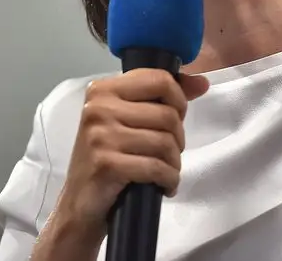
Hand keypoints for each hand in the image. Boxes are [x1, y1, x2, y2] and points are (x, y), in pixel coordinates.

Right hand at [52, 69, 209, 239]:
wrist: (79, 201)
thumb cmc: (107, 157)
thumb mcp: (127, 119)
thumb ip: (162, 97)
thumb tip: (201, 83)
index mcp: (103, 89)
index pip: (159, 79)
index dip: (179, 100)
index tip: (177, 117)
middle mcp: (99, 108)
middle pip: (167, 114)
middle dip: (178, 139)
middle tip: (169, 153)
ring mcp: (100, 136)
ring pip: (165, 142)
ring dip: (174, 162)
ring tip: (166, 170)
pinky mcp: (106, 164)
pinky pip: (156, 167)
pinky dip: (169, 179)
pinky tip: (164, 185)